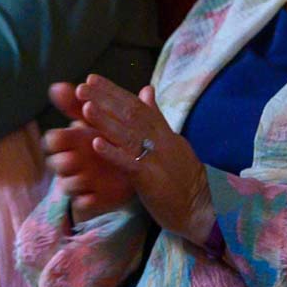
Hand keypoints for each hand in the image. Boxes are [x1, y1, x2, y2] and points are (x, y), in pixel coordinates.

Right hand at [44, 82, 134, 224]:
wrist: (133, 164)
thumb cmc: (110, 137)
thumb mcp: (98, 118)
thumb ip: (81, 102)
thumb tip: (58, 85)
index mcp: (73, 142)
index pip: (54, 140)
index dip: (57, 138)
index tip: (67, 132)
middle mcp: (72, 162)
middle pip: (57, 163)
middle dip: (62, 161)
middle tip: (73, 157)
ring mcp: (80, 180)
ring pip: (68, 184)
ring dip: (74, 181)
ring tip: (84, 178)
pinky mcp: (92, 198)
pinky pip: (84, 203)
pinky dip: (87, 201)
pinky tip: (92, 197)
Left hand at [71, 74, 215, 244]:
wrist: (204, 207)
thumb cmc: (185, 180)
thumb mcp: (173, 142)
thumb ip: (157, 118)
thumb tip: (146, 90)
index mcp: (164, 132)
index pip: (138, 105)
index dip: (114, 92)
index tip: (92, 80)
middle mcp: (161, 140)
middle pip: (132, 114)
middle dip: (105, 99)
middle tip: (82, 86)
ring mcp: (157, 158)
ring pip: (129, 134)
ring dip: (106, 120)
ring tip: (85, 106)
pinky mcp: (151, 178)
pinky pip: (130, 163)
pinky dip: (113, 153)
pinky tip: (96, 144)